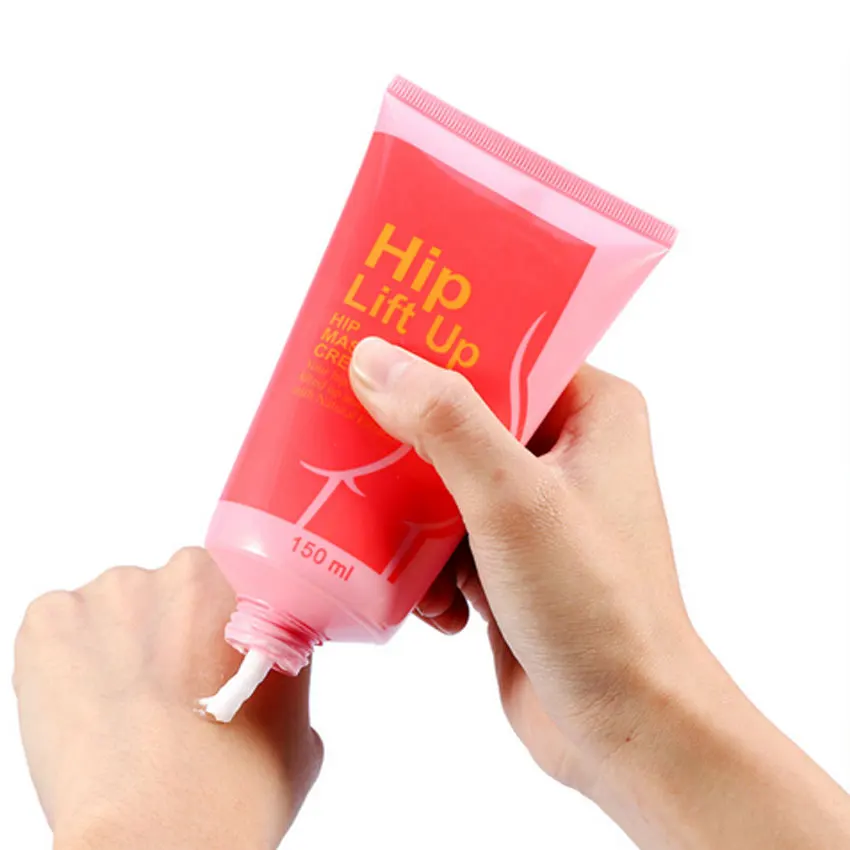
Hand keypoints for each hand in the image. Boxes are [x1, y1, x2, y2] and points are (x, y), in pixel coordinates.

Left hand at [13, 547, 322, 849]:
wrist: (163, 825)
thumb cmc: (235, 786)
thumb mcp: (298, 731)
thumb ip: (280, 688)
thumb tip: (263, 698)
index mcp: (251, 589)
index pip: (228, 592)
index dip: (213, 632)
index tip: (204, 663)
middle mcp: (184, 573)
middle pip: (167, 596)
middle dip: (162, 635)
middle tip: (161, 695)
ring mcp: (114, 590)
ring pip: (110, 610)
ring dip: (112, 646)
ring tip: (117, 710)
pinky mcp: (52, 618)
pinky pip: (55, 625)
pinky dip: (60, 660)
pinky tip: (80, 706)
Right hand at [350, 337, 849, 848]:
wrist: (625, 729)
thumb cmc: (596, 609)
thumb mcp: (515, 502)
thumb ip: (447, 423)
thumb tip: (376, 357)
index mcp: (590, 411)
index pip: (501, 347)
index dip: (434, 343)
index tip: (366, 342)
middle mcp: (564, 449)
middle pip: (460, 413)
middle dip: (406, 440)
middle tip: (348, 436)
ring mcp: (534, 506)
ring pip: (441, 478)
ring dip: (410, 518)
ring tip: (395, 548)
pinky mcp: (507, 557)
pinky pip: (442, 534)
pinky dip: (426, 566)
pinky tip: (439, 606)